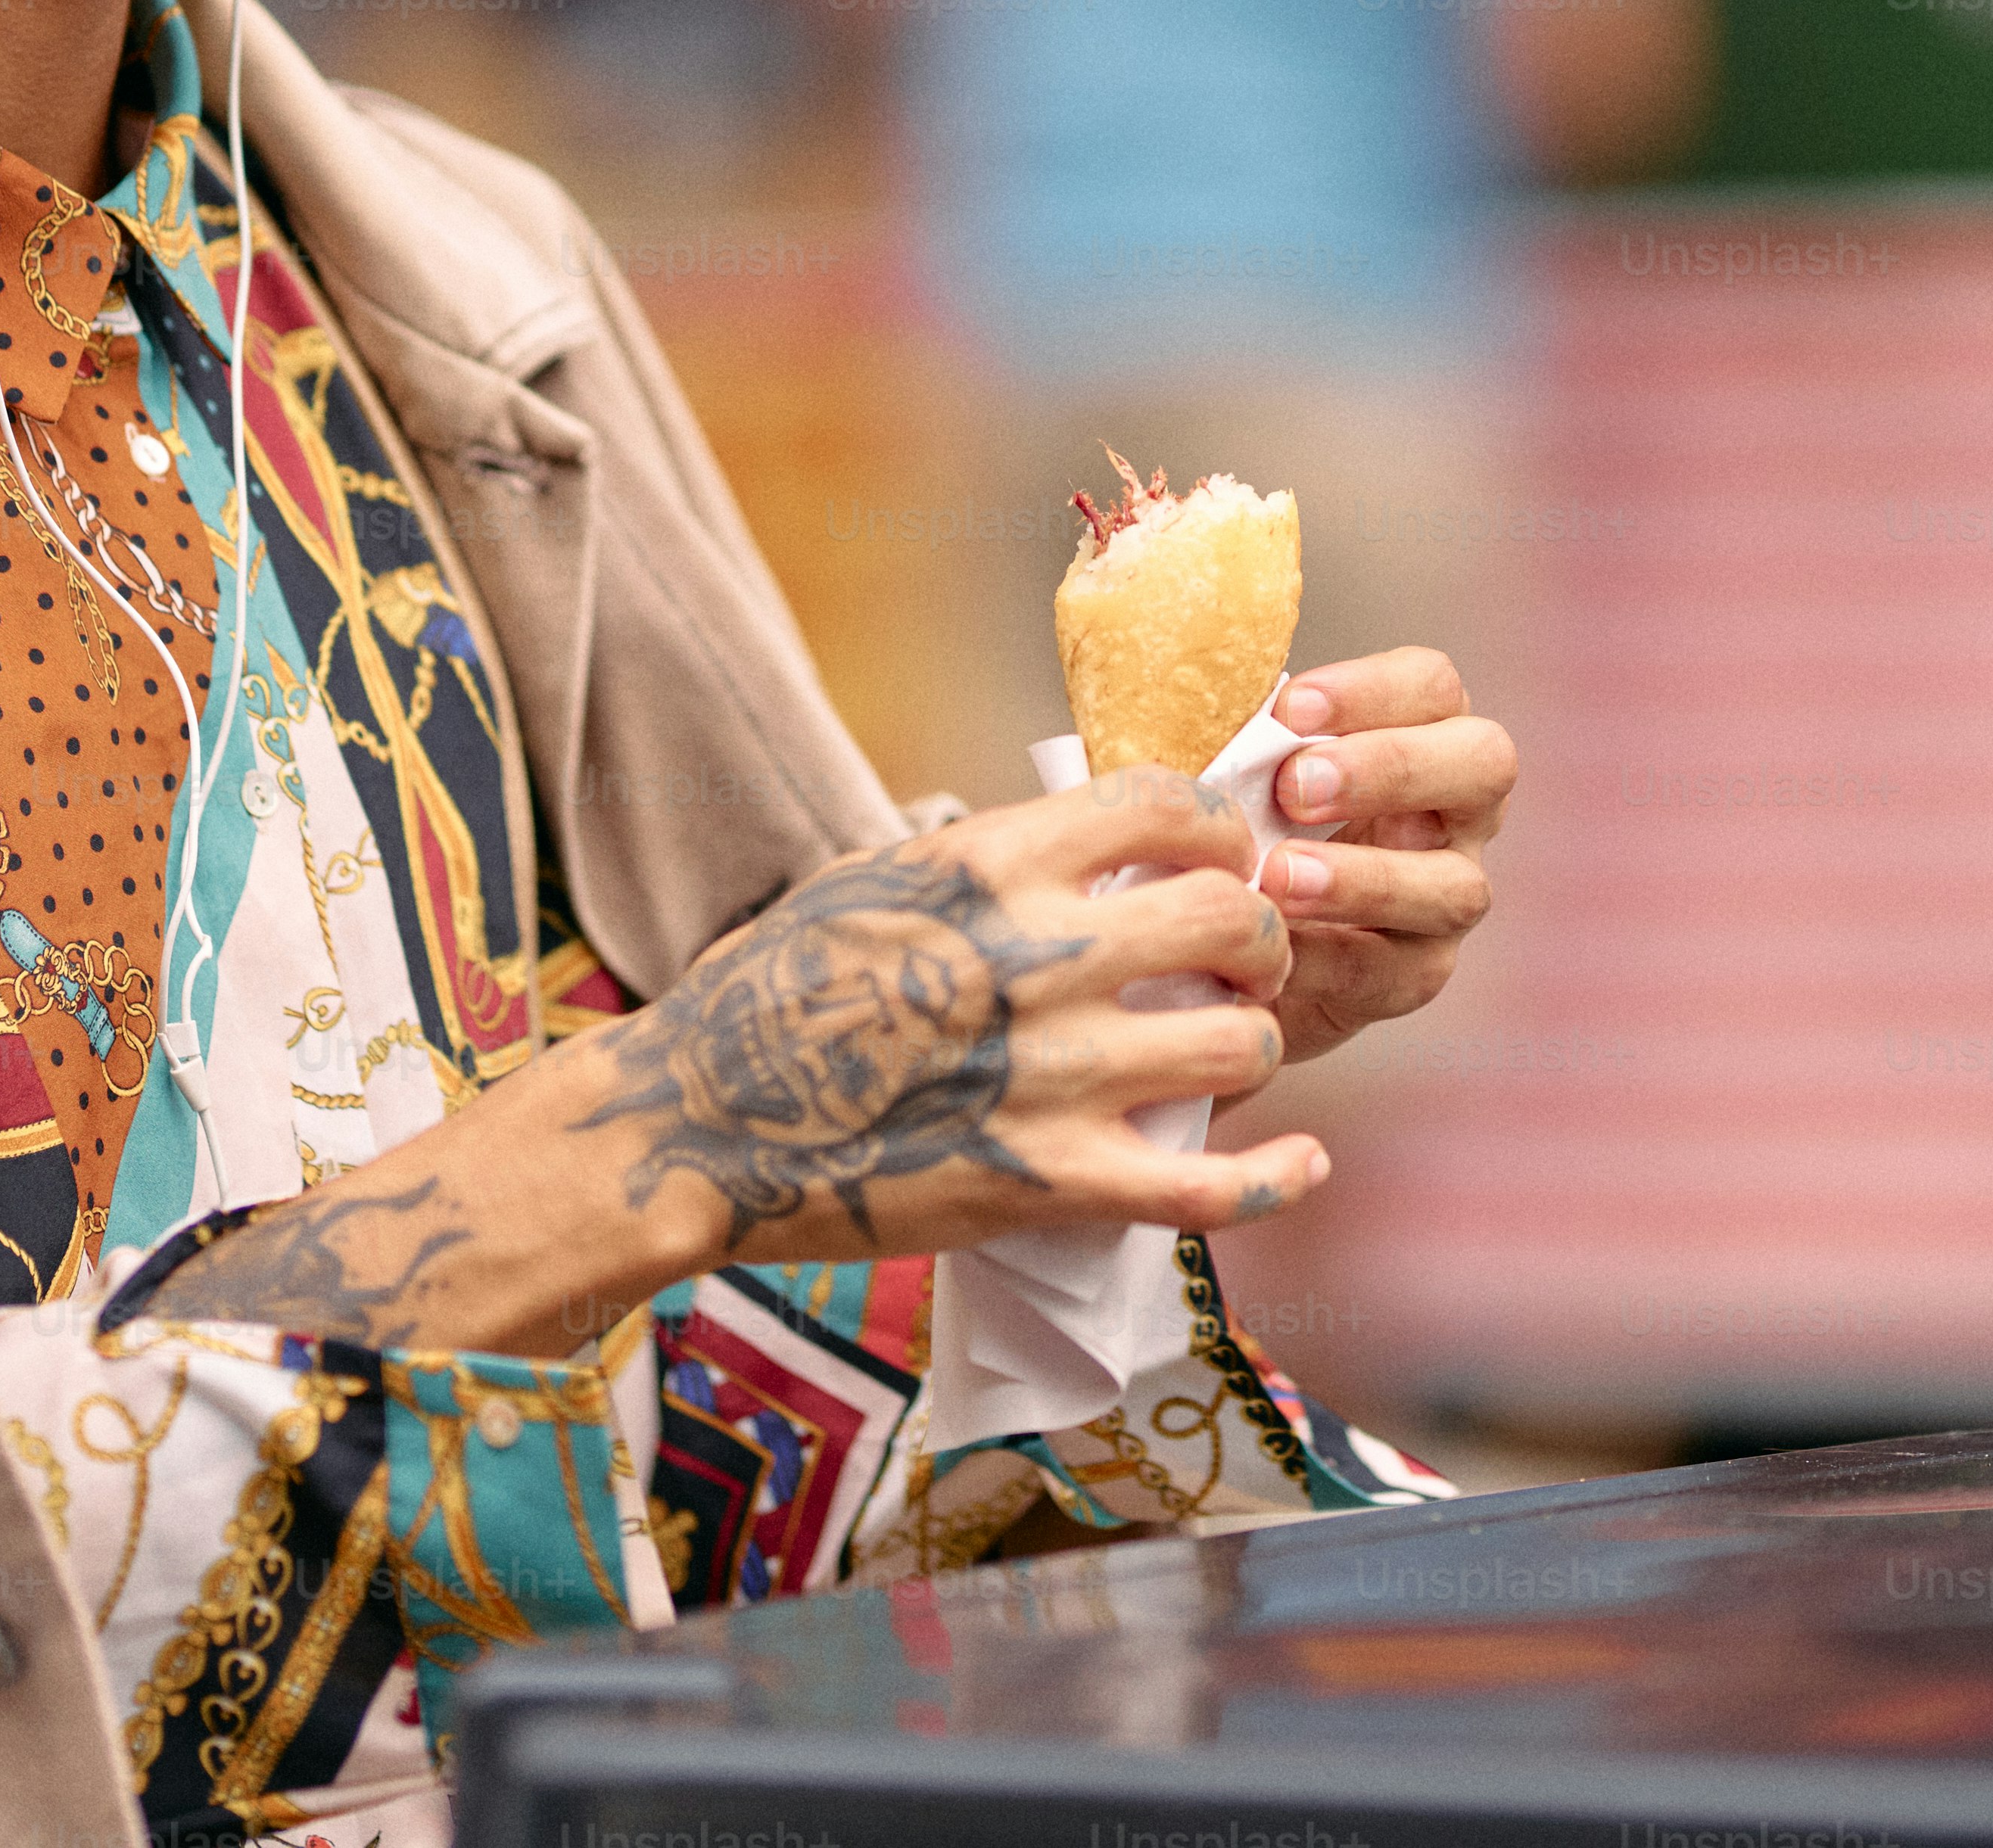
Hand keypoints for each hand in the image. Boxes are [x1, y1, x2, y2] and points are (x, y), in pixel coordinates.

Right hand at [571, 773, 1322, 1267]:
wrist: (691, 1125)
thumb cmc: (772, 995)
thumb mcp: (876, 878)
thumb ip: (991, 862)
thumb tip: (1088, 844)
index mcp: (991, 865)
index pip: (1169, 805)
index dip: (1220, 831)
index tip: (1219, 860)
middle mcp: (1037, 959)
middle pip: (1232, 915)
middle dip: (1260, 934)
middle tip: (1240, 961)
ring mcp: (1051, 1076)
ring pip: (1240, 1042)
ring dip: (1252, 1043)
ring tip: (1225, 1050)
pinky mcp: (1049, 1182)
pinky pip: (1210, 1186)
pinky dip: (1276, 1174)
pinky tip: (1301, 1158)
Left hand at [1250, 646, 1508, 1071]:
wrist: (1232, 944)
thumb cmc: (1242, 822)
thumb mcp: (1243, 768)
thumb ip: (1238, 732)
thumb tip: (1179, 690)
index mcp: (1422, 735)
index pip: (1433, 687)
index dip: (1372, 689)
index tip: (1287, 708)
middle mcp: (1457, 812)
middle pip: (1485, 765)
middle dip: (1392, 768)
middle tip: (1295, 788)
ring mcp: (1447, 899)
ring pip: (1454, 886)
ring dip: (1364, 878)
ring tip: (1280, 877)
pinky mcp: (1413, 978)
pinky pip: (1387, 971)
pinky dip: (1323, 957)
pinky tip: (1267, 947)